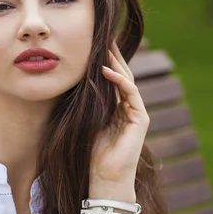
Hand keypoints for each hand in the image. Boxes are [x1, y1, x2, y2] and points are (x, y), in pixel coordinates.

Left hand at [89, 41, 149, 200]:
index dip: (104, 61)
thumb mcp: (86, 121)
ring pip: (127, 80)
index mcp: (116, 108)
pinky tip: (106, 69)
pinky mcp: (141, 118)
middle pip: (122, 75)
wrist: (105, 177)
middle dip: (113, 56)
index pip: (112, 79)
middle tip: (104, 36)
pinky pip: (130, 92)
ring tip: (105, 46)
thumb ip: (86, 104)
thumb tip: (71, 84)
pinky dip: (118, 80)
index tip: (93, 45)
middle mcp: (129, 107)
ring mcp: (137, 112)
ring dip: (116, 62)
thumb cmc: (92, 153)